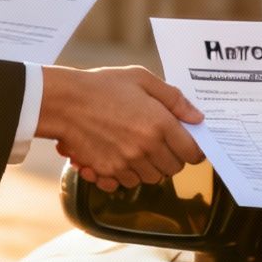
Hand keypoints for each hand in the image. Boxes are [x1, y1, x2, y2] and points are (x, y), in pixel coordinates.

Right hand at [40, 66, 203, 190]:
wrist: (64, 103)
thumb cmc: (102, 86)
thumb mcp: (142, 79)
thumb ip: (174, 99)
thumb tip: (197, 117)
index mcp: (160, 124)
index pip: (192, 152)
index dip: (194, 150)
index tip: (188, 144)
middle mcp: (146, 147)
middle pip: (174, 168)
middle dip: (172, 157)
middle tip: (161, 142)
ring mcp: (127, 162)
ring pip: (153, 178)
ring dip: (151, 167)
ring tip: (139, 148)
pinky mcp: (108, 171)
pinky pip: (129, 182)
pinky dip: (130, 173)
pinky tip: (122, 156)